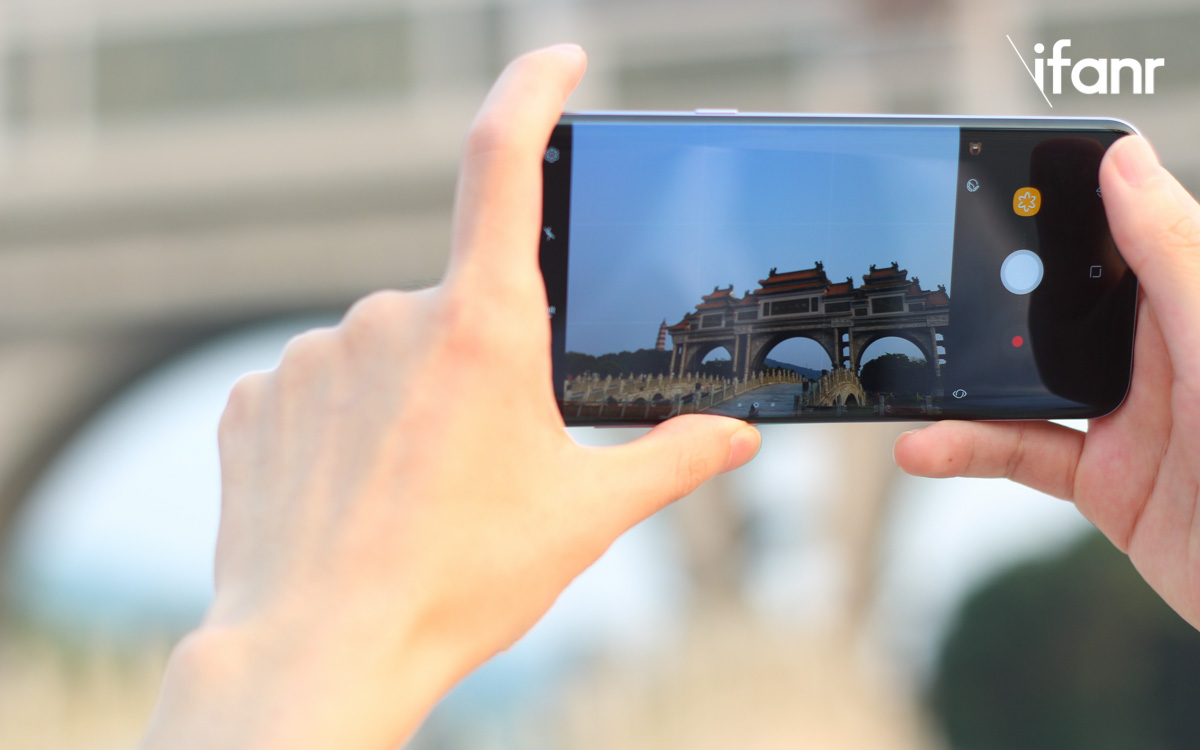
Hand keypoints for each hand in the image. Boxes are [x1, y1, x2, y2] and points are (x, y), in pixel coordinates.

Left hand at [140, 45, 760, 749]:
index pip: (505, 162)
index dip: (534, 92)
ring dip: (412, 400)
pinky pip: (321, 388)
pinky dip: (348, 427)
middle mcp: (390, 317)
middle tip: (483, 459)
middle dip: (481, 364)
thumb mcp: (585, 517)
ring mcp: (314, 355)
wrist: (321, 653)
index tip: (559, 61)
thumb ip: (671, 461)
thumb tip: (736, 439)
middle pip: (459, 306)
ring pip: (387, 351)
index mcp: (481, 327)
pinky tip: (356, 495)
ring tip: (416, 493)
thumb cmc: (460, 582)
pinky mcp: (259, 396)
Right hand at [895, 135, 1199, 628]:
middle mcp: (1163, 352)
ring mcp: (1131, 416)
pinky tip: (926, 445)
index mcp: (1195, 301)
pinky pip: (1023, 452)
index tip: (1002, 168)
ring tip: (909, 367)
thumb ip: (1172, 256)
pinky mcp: (1107, 480)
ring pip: (1028, 378)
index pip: (1126, 228)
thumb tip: (1124, 160)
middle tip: (931, 268)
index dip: (1068, 194)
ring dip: (966, 376)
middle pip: (1060, 301)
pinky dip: (969, 449)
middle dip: (996, 286)